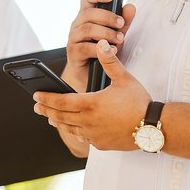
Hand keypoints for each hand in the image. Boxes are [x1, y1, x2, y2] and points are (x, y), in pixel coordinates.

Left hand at [36, 40, 150, 150]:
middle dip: (47, 110)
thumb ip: (110, 61)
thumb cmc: (139, 102)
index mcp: (90, 104)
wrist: (153, 127)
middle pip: (61, 116)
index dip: (47, 98)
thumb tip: (102, 44)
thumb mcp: (124, 78)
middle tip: (37, 107)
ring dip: (58, 122)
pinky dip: (75, 132)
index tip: (36, 96)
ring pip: (70, 128)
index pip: (61, 101)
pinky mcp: (101, 144)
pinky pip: (83, 138)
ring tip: (51, 118)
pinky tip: (74, 130)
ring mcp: (93, 135)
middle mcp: (88, 121)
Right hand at [61, 0, 135, 89]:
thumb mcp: (115, 34)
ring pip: (87, 29)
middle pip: (88, 13)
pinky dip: (101, 49)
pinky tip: (113, 51)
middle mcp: (78, 24)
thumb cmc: (102, 51)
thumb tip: (130, 7)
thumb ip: (123, 22)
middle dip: (108, 17)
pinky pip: (86, 47)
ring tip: (119, 39)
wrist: (88, 76)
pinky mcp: (74, 52)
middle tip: (121, 24)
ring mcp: (74, 38)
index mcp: (87, 16)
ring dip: (106, 33)